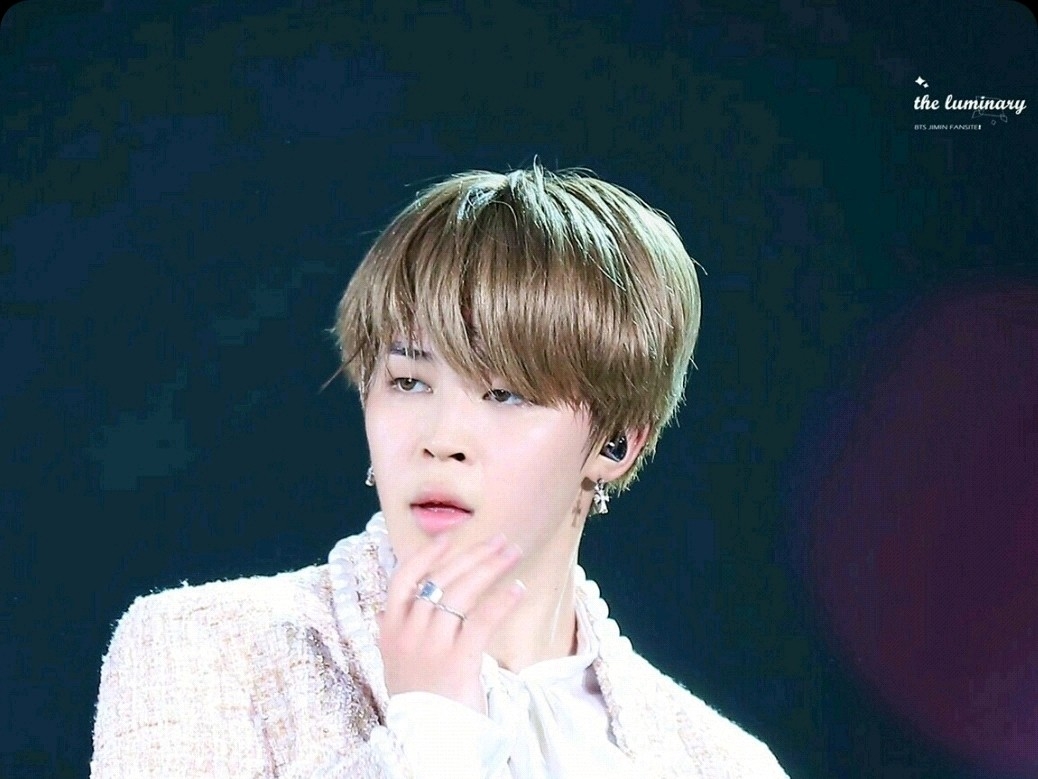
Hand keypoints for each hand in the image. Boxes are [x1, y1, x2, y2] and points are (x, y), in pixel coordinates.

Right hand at [377, 533, 525, 714]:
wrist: (427, 739)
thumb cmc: (419, 694)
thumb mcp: (397, 660)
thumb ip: (397, 629)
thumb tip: (393, 605)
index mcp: (390, 628)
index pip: (403, 579)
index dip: (426, 555)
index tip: (449, 537)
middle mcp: (408, 632)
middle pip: (441, 579)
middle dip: (474, 555)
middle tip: (499, 540)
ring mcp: (432, 645)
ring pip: (462, 593)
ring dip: (491, 568)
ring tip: (512, 555)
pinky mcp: (458, 661)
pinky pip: (481, 621)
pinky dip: (502, 601)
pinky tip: (518, 590)